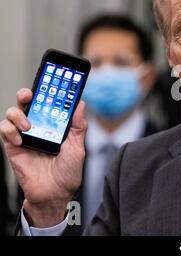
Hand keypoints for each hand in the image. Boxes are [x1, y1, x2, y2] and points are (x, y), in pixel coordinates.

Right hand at [0, 88, 86, 227]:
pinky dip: (10, 131)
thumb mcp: (77, 147)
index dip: (48, 89)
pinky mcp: (13, 146)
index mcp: (55, 124)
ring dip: (18, 114)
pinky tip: (20, 140)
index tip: (50, 80)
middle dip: (27, 93)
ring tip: (28, 126)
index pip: (49, 102)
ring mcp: (25, 135)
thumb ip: (78, 126)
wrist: (54, 194)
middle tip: (30, 94)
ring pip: (13, 112)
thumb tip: (80, 103)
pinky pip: (5, 130)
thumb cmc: (67, 171)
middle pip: (28, 102)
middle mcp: (39, 126)